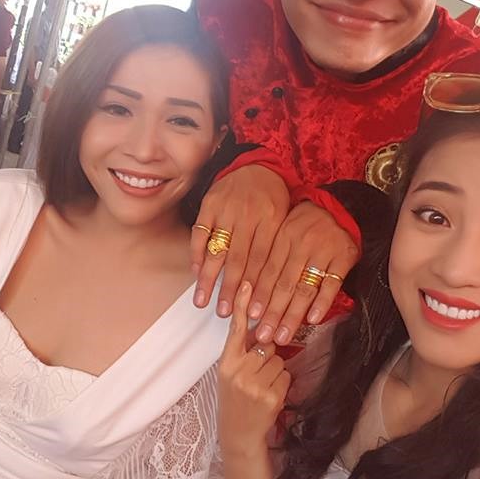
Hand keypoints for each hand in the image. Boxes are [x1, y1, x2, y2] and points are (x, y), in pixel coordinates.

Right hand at [191, 165, 289, 316]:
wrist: (258, 165)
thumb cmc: (274, 199)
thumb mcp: (284, 221)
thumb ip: (276, 249)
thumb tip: (269, 287)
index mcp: (272, 221)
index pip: (262, 260)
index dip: (255, 287)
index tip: (250, 310)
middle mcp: (248, 216)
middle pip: (238, 259)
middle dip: (229, 289)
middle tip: (223, 313)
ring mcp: (227, 209)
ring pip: (217, 249)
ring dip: (208, 278)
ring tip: (202, 301)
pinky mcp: (209, 204)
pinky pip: (200, 233)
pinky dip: (196, 253)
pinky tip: (195, 272)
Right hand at [218, 282, 290, 460]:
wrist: (239, 435)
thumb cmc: (235, 401)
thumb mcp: (230, 375)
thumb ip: (242, 353)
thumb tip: (260, 330)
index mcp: (226, 363)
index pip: (234, 330)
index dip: (240, 306)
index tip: (245, 284)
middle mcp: (238, 371)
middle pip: (266, 345)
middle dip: (267, 356)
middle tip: (257, 375)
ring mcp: (255, 384)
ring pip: (279, 360)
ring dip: (276, 371)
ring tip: (262, 387)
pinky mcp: (271, 396)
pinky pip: (286, 375)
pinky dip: (283, 384)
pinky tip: (270, 397)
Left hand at [251, 202, 358, 345]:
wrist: (340, 206)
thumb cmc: (307, 223)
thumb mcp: (285, 230)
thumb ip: (271, 256)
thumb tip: (250, 289)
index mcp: (283, 236)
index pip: (268, 271)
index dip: (259, 295)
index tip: (251, 317)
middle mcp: (301, 243)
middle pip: (284, 284)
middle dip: (273, 313)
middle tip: (264, 335)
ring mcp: (323, 250)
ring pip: (305, 287)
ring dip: (293, 314)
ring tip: (283, 335)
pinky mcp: (343, 257)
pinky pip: (331, 284)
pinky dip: (322, 303)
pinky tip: (312, 319)